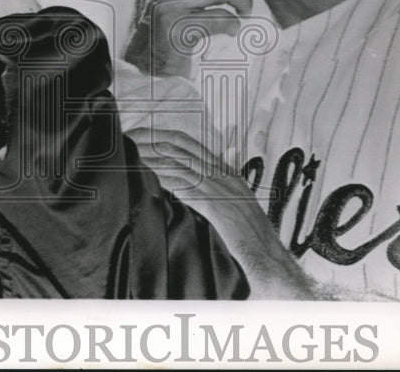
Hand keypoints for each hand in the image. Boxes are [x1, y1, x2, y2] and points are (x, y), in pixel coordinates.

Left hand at [129, 126, 315, 299]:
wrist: (272, 264)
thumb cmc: (250, 243)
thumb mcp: (230, 210)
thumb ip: (209, 195)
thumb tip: (182, 188)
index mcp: (226, 173)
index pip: (189, 144)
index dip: (162, 137)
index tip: (138, 136)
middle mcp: (225, 176)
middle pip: (182, 149)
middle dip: (152, 142)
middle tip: (127, 141)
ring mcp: (224, 191)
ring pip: (183, 165)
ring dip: (154, 159)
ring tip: (131, 157)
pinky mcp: (221, 209)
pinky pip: (189, 189)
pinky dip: (168, 181)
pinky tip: (151, 178)